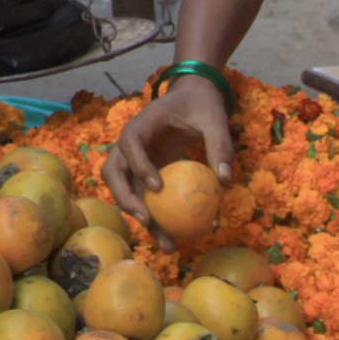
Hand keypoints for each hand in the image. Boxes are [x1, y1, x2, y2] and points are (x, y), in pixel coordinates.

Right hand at [101, 78, 234, 250]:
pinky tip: (175, 238)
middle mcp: (132, 143)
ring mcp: (136, 160)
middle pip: (113, 171)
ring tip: (165, 242)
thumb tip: (225, 179)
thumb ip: (219, 144)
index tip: (157, 187)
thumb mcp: (214, 119)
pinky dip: (155, 218)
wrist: (193, 98)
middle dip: (125, 197)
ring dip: (139, 216)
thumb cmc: (201, 105)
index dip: (138, 164)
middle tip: (148, 219)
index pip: (130, 143)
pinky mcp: (146, 172)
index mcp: (143, 123)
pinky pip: (144, 197)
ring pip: (124, 190)